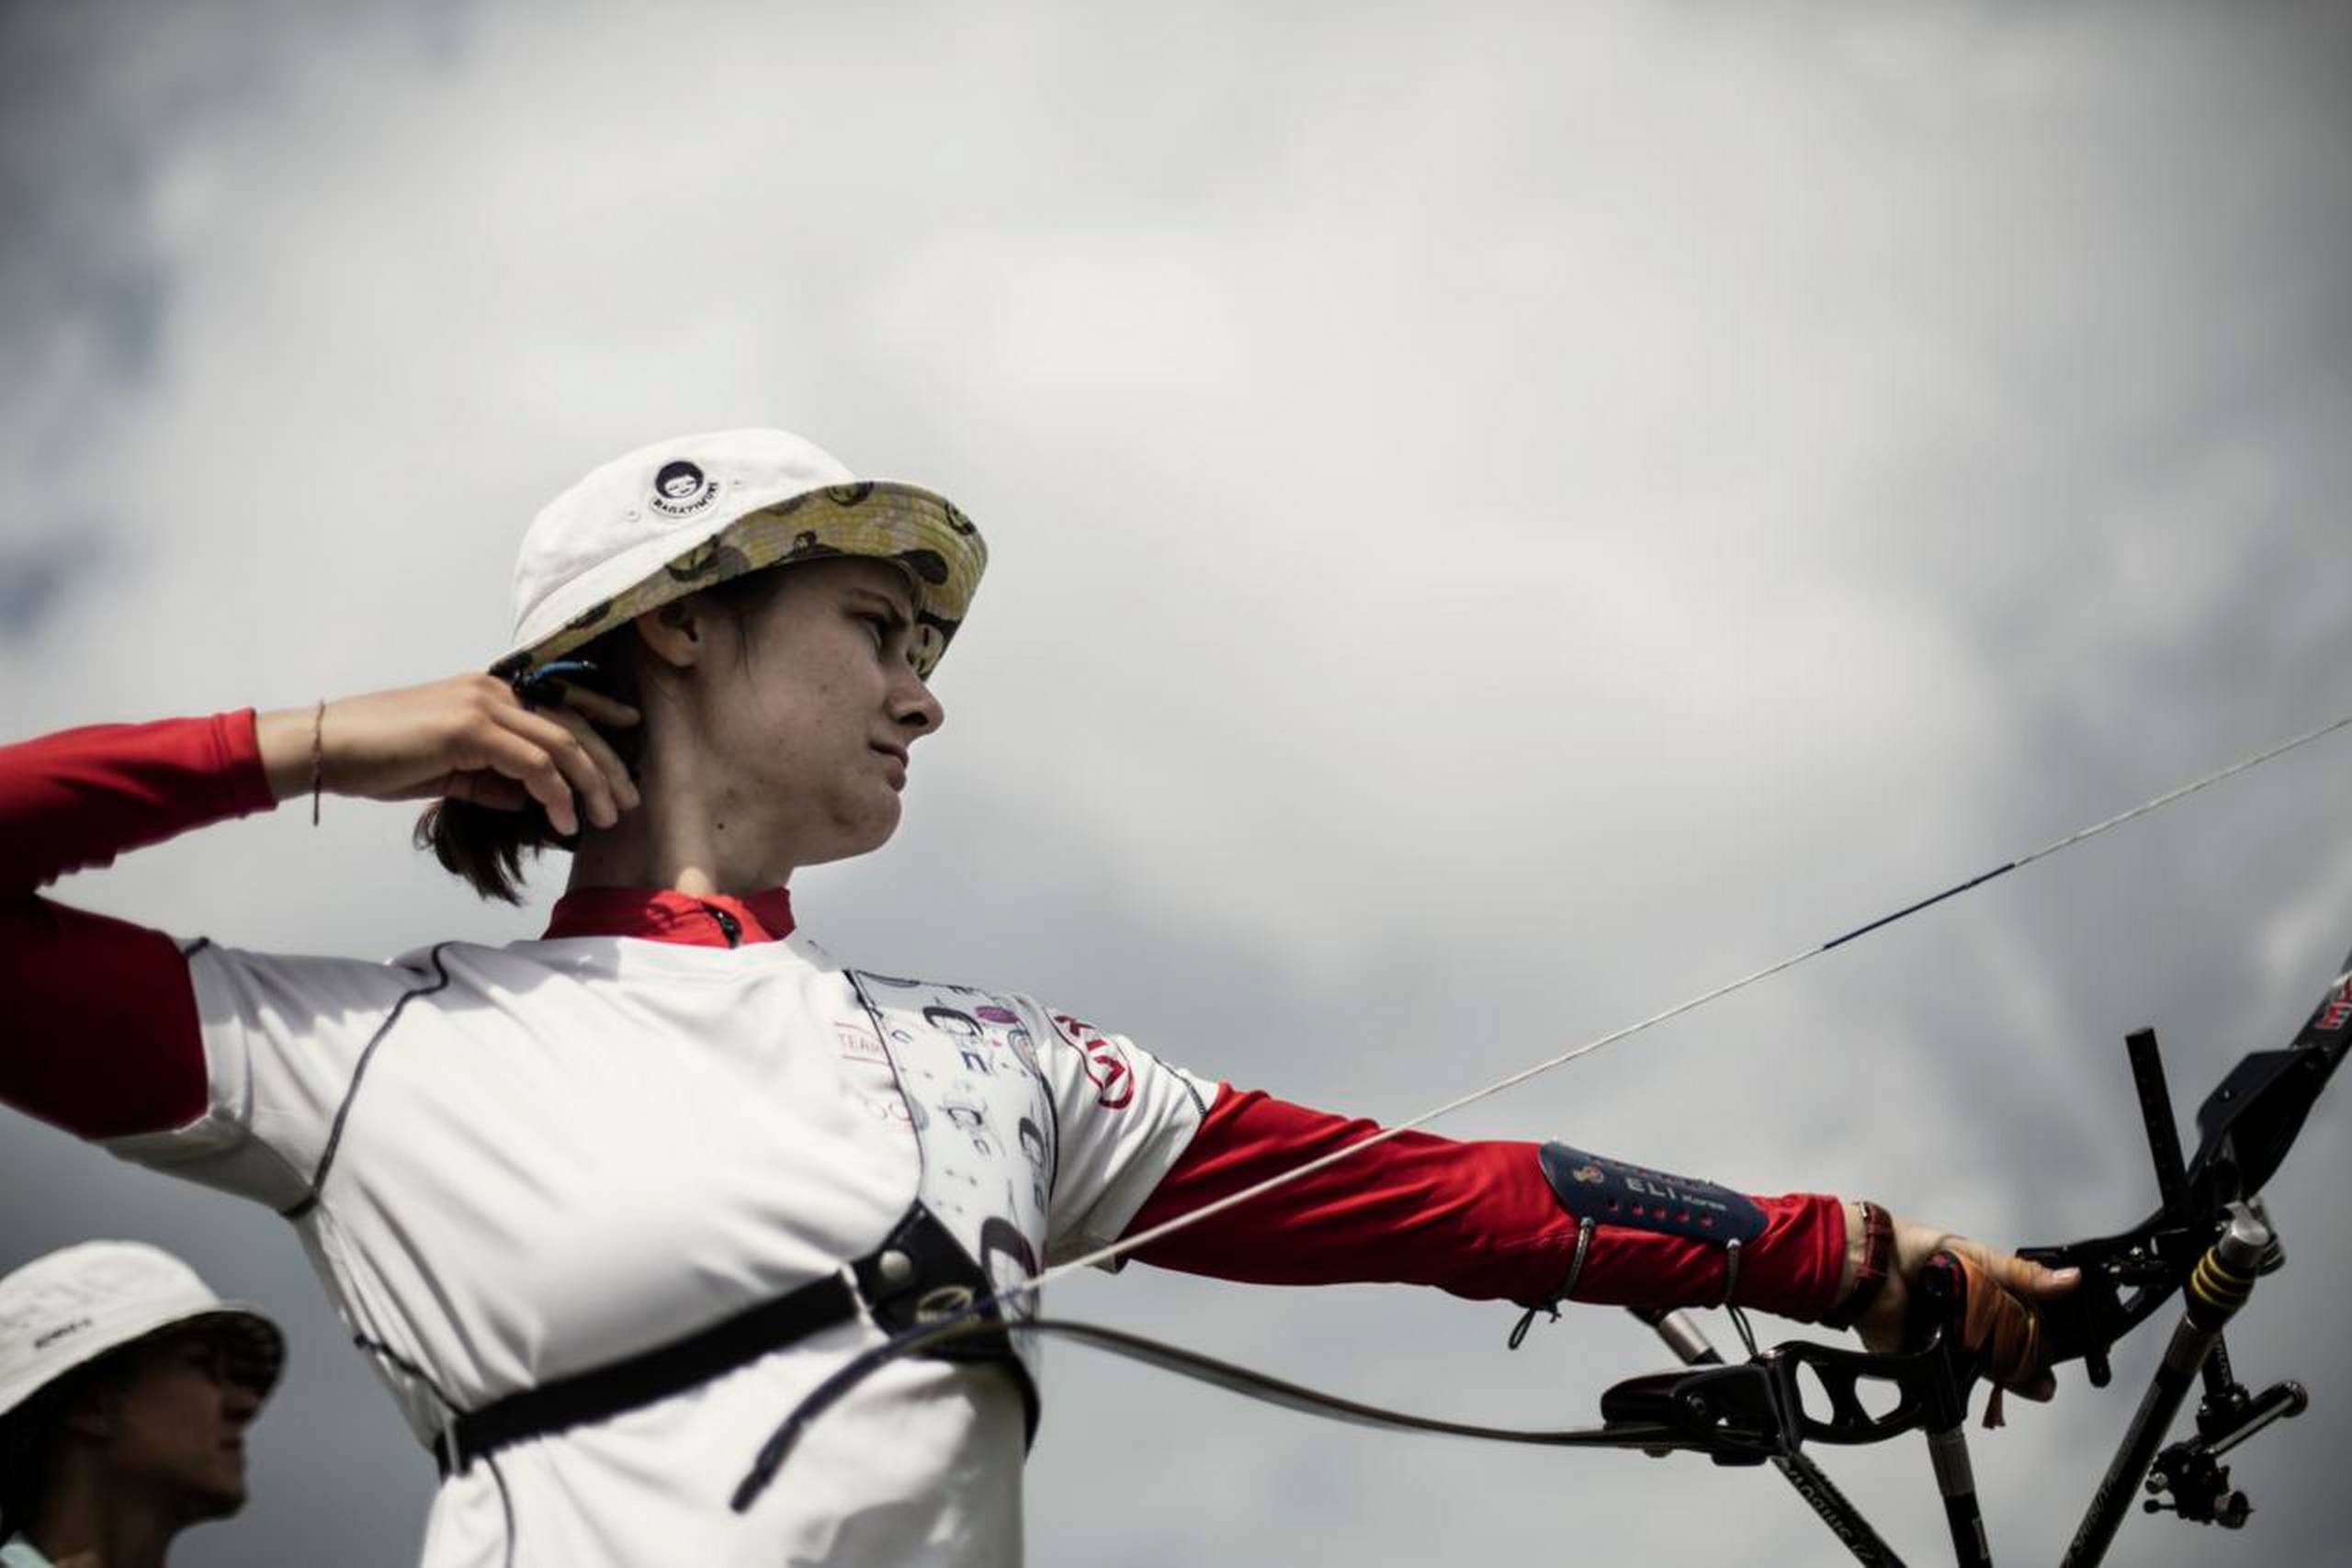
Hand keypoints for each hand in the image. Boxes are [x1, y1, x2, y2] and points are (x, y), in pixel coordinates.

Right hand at [254, 674, 641, 837]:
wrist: (328, 748)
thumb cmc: (380, 759)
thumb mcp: (447, 771)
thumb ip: (490, 779)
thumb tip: (528, 796)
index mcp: (488, 692)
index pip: (560, 700)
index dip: (601, 715)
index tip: (631, 733)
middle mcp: (492, 690)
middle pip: (571, 722)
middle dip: (608, 763)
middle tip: (629, 799)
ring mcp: (483, 705)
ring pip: (561, 743)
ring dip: (591, 783)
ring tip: (607, 817)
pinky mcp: (471, 728)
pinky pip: (533, 764)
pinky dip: (556, 794)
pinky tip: (565, 821)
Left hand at [1858, 1214, 2078, 1406]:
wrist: (1871, 1264)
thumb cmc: (1918, 1250)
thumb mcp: (1980, 1258)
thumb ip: (2024, 1276)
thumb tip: (2071, 1280)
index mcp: (1982, 1297)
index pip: (2020, 1326)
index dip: (2039, 1342)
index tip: (2055, 1356)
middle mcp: (1965, 1323)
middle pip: (2004, 1354)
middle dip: (2027, 1370)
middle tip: (2043, 1381)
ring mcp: (1945, 1344)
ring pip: (1980, 1372)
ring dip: (2003, 1383)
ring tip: (2027, 1388)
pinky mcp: (1922, 1361)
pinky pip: (1943, 1384)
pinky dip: (1958, 1393)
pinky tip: (1980, 1395)